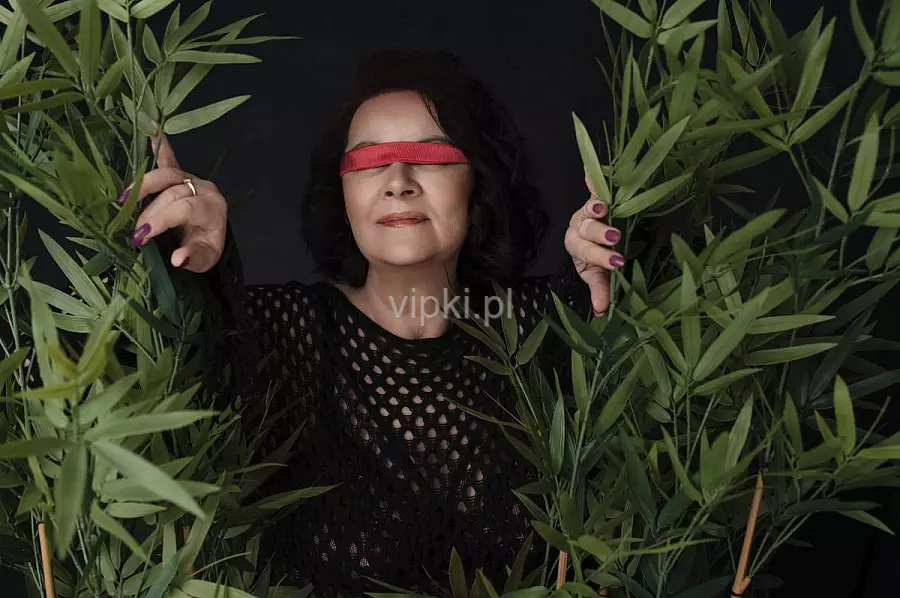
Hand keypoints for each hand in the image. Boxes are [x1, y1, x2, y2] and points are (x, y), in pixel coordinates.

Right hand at [127, 134, 226, 272]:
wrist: (211, 237)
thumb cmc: (205, 247)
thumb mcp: (204, 260)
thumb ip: (192, 258)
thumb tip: (177, 259)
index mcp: (212, 208)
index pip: (184, 209)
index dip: (161, 220)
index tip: (141, 237)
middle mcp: (204, 188)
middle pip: (173, 192)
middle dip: (150, 211)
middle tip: (133, 231)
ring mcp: (192, 178)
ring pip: (167, 174)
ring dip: (144, 184)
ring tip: (124, 198)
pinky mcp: (181, 174)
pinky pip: (169, 158)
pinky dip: (159, 145)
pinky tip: (152, 127)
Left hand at [564, 169, 622, 316]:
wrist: (592, 230)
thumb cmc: (594, 253)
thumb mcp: (596, 272)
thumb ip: (600, 288)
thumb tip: (602, 312)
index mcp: (577, 245)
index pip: (586, 252)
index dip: (600, 257)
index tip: (618, 262)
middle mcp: (580, 225)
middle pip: (587, 229)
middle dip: (599, 234)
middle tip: (614, 237)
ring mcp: (588, 209)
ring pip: (590, 208)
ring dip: (596, 207)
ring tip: (604, 207)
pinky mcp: (596, 193)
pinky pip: (592, 184)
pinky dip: (590, 178)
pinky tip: (589, 171)